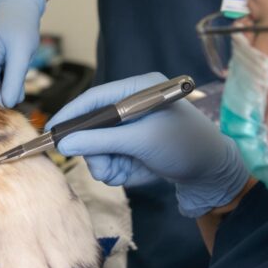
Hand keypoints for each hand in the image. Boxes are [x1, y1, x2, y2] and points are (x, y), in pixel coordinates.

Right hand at [0, 0, 45, 107]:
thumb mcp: (21, 53)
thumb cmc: (21, 24)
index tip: (12, 106)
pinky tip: (15, 60)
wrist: (20, 0)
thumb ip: (14, 79)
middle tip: (20, 81)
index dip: (0, 101)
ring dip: (8, 79)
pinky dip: (7, 71)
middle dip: (6, 89)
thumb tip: (8, 103)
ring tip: (17, 62)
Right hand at [47, 73, 250, 216]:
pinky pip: (110, 159)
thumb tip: (66, 143)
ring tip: (123, 173)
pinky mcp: (136, 148)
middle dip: (95, 150)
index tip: (52, 131)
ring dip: (106, 164)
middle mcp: (135, 106)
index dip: (72, 114)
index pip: (95, 97)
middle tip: (104, 167)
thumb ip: (102, 142)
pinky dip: (115, 171)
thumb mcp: (142, 142)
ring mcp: (134, 129)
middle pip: (93, 126)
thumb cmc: (187, 148)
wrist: (216, 177)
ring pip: (99, 147)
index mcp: (140, 90)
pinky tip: (131, 175)